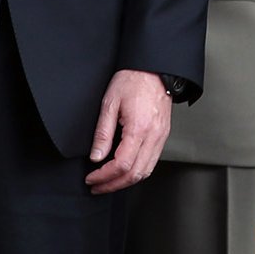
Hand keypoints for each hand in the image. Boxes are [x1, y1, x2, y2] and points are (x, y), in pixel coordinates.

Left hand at [84, 69, 171, 194]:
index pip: (121, 165)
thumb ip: (102, 133)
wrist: (154, 67)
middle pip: (135, 174)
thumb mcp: (109, 102)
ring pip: (146, 172)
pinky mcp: (163, 135)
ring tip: (108, 182)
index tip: (91, 178)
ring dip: (126, 181)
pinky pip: (152, 161)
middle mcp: (153, 136)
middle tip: (96, 186)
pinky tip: (124, 170)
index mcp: (139, 128)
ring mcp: (161, 137)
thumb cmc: (132, 79)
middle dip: (113, 185)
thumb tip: (96, 157)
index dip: (104, 176)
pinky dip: (137, 171)